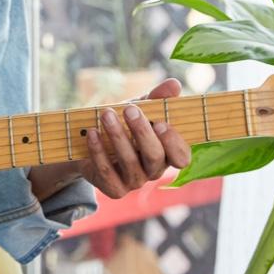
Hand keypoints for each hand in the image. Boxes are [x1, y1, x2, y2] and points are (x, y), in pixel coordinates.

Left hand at [78, 78, 191, 198]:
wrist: (91, 142)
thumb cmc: (124, 124)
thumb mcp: (140, 108)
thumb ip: (156, 98)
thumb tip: (174, 84)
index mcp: (167, 153)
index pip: (182, 157)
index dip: (174, 143)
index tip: (160, 123)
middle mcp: (154, 171)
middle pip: (154, 157)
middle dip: (142, 132)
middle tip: (129, 109)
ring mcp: (134, 182)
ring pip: (130, 163)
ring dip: (117, 136)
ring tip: (106, 114)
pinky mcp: (114, 189)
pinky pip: (107, 172)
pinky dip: (98, 151)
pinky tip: (92, 132)